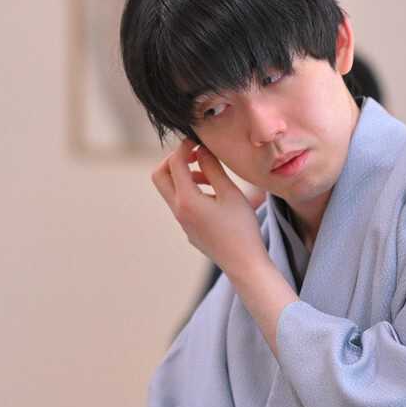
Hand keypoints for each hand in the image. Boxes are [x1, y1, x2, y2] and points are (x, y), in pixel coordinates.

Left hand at [151, 138, 268, 279]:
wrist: (244, 265)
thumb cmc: (241, 229)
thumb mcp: (230, 193)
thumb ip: (213, 169)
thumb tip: (202, 150)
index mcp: (186, 199)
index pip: (174, 163)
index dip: (185, 147)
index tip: (199, 141)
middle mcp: (178, 211)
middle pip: (160, 176)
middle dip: (174, 161)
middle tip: (195, 156)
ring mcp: (183, 223)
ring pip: (172, 191)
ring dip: (185, 177)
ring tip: (211, 176)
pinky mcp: (190, 231)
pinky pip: (183, 205)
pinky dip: (192, 192)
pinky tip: (215, 196)